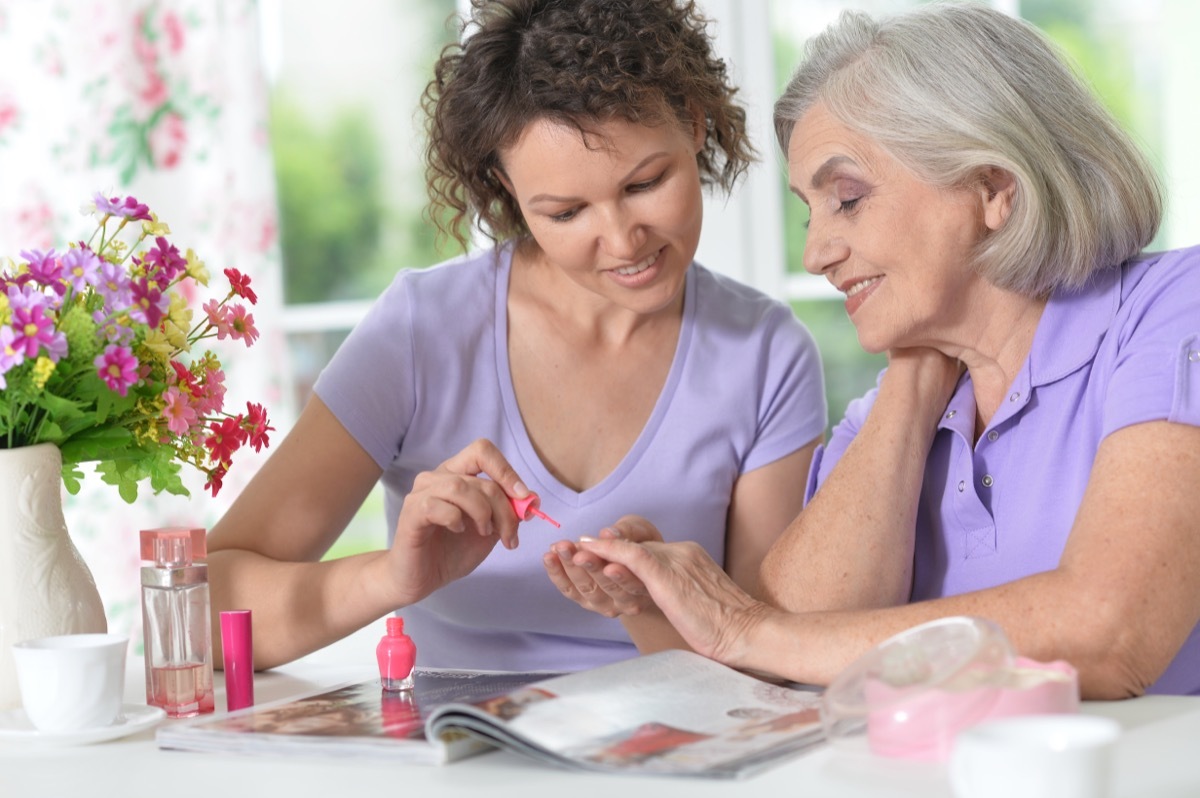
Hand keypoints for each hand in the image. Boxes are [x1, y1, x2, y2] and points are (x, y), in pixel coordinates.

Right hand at [386, 439, 528, 603]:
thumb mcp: (490, 530)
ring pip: (461, 488)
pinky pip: (439, 506)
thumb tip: (532, 499)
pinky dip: (456, 520)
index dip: (506, 471)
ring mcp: (421, 493)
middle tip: (510, 536)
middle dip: (504, 509)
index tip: (523, 497)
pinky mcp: (411, 512)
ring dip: (483, 514)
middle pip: (481, 480)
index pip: (482, 451)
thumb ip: (508, 512)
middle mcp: (437, 477)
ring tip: (484, 533)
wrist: (422, 579)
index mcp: (456, 474)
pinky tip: (457, 531)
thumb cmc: (452, 551)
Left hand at [543, 515, 661, 617]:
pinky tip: (549, 557)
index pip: (631, 579)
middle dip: (588, 565)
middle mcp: (627, 602)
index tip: (599, 553)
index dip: (614, 566)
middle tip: (572, 549)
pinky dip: (558, 574)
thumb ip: (627, 532)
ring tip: (559, 548)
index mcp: (646, 586)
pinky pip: (570, 590)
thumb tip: (608, 533)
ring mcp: (606, 604)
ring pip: (586, 588)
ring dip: (569, 567)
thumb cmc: (640, 544)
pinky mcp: (587, 602)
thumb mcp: (641, 532)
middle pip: (606, 585)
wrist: (634, 561)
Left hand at [573, 536, 770, 665]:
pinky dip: (610, 552)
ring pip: (630, 550)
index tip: (596, 555)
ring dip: (597, 550)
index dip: (620, 555)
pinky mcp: (669, 576)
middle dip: (604, 551)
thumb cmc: (730, 629)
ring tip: (573, 549)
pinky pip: (633, 557)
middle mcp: (682, 552)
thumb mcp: (700, 603)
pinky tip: (591, 552)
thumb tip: (668, 603)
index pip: (648, 551)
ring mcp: (676, 561)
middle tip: (574, 550)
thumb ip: (680, 593)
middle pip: (636, 548)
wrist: (750, 633)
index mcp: (690, 557)